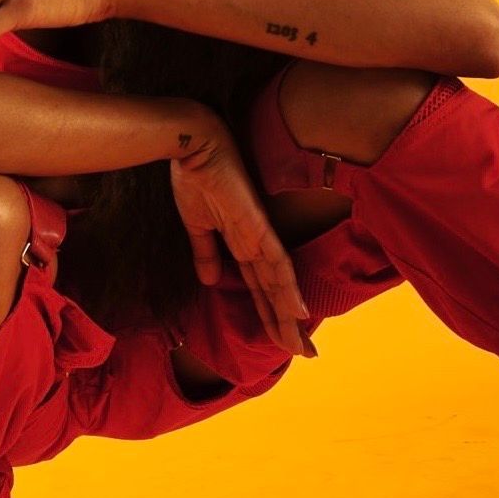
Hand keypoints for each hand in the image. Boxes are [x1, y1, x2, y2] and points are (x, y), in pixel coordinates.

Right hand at [170, 119, 315, 358]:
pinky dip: (287, 288)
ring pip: (280, 284)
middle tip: (306, 354)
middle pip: (275, 292)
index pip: (261, 286)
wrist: (193, 143)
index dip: (271, 314)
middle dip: (287, 325)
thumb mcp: (196, 224)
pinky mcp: (256, 224)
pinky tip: (299, 311)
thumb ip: (206, 252)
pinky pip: (275, 261)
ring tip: (304, 346)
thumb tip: (210, 281)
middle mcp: (256, 241)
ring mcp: (258, 233)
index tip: (282, 339)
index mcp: (242, 241)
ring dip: (290, 317)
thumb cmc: (194, 175)